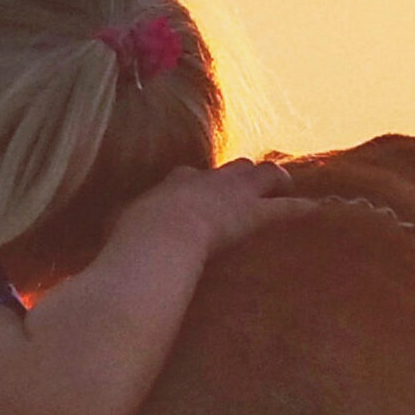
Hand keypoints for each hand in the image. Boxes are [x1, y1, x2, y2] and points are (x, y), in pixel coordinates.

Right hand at [115, 158, 313, 259]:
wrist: (159, 239)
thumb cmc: (131, 239)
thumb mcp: (114, 229)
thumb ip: (114, 232)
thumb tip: (97, 244)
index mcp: (171, 185)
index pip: (186, 178)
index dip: (195, 184)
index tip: (196, 188)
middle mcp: (203, 181)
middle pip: (227, 170)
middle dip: (238, 174)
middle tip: (247, 178)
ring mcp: (230, 194)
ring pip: (258, 176)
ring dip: (271, 179)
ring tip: (283, 181)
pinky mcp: (251, 214)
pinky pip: (282, 209)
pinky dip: (299, 208)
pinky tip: (316, 209)